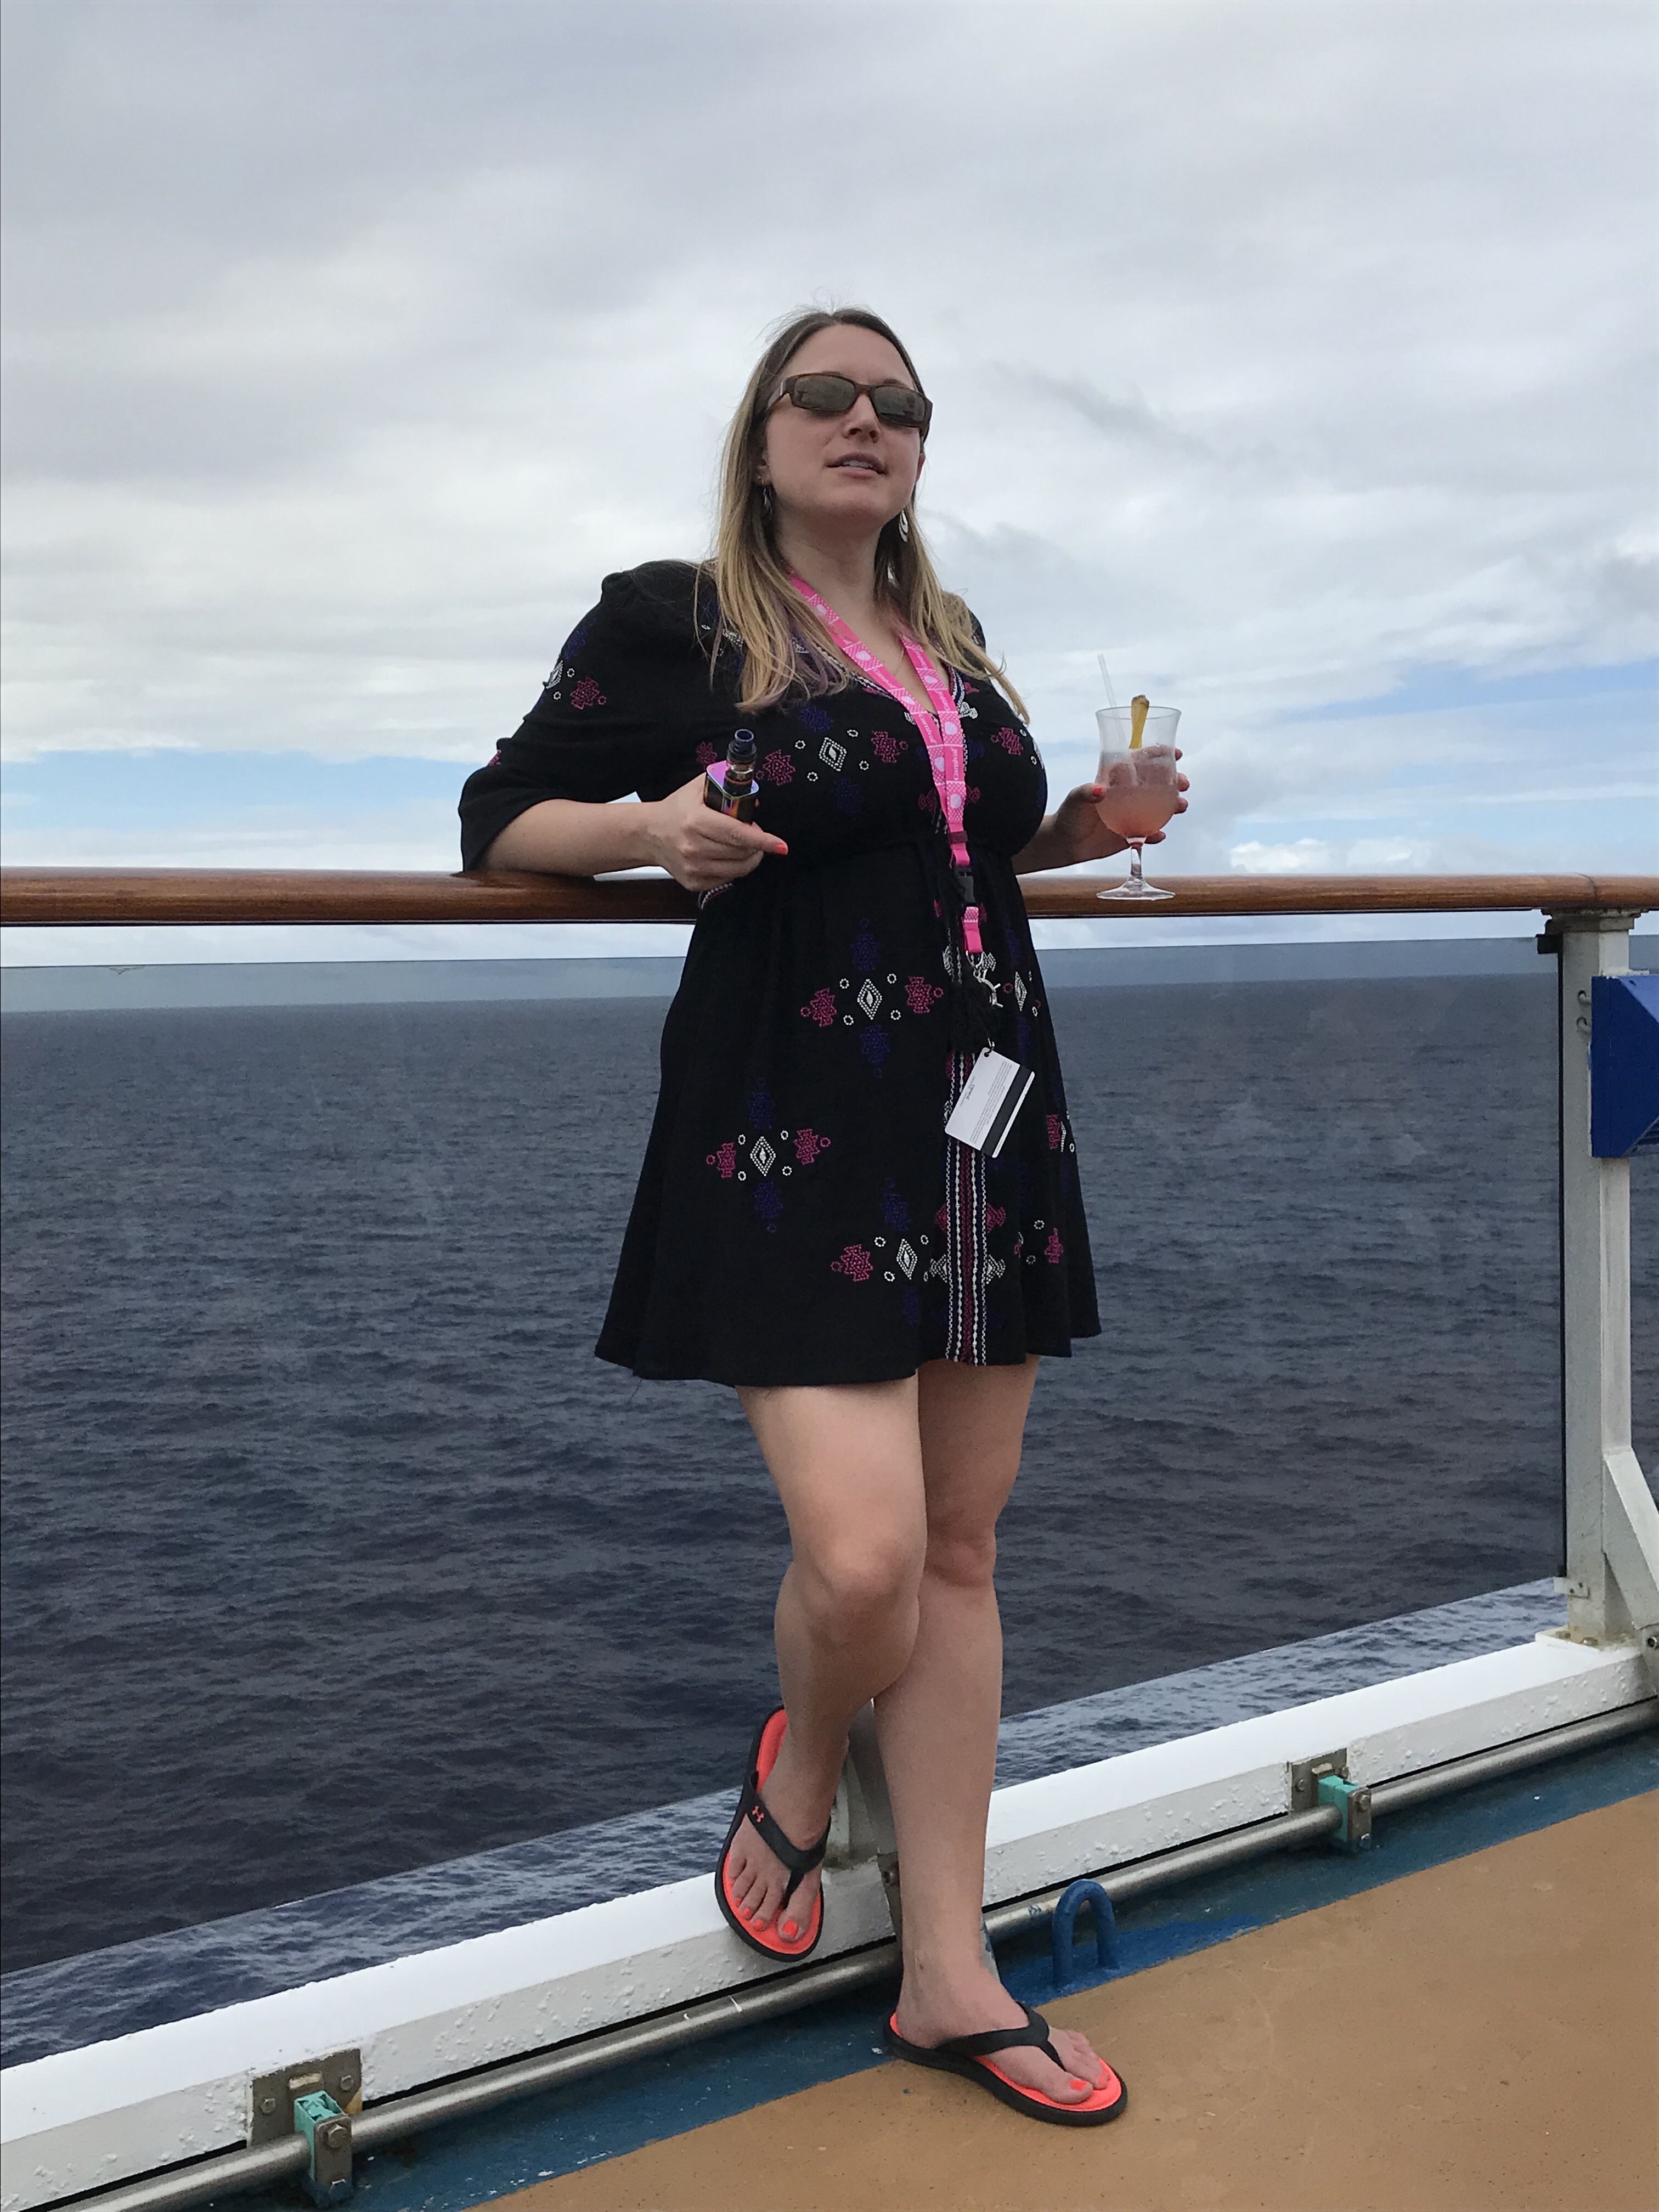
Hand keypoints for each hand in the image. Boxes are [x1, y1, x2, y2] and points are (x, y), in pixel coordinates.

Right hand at [642, 773, 788, 891]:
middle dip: (756, 844)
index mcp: (696, 821)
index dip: (763, 840)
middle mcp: (694, 847)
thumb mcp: (697, 788)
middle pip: (742, 852)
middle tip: (752, 834)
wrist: (650, 834)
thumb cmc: (676, 811)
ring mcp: (694, 868)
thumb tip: (753, 798)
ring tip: (743, 845)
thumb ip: (725, 785)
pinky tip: (726, 855)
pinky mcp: (694, 882)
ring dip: (749, 857)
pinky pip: (728, 879)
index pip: (737, 834)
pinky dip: (734, 868)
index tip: (780, 845)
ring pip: (738, 868)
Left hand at [1018, 754, 1189, 872]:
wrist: (1064, 843)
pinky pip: (1148, 834)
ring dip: (1173, 805)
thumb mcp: (1075, 799)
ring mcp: (1132, 815)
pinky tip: (1159, 835)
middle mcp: (1128, 796)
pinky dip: (1155, 835)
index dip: (1159, 756)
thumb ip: (1087, 793)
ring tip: (1180, 806)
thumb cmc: (1068, 815)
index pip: (1141, 763)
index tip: (1175, 753)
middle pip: (1158, 784)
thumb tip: (1100, 791)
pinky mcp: (1130, 835)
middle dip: (1176, 781)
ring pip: (1159, 808)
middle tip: (1184, 783)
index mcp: (1117, 780)